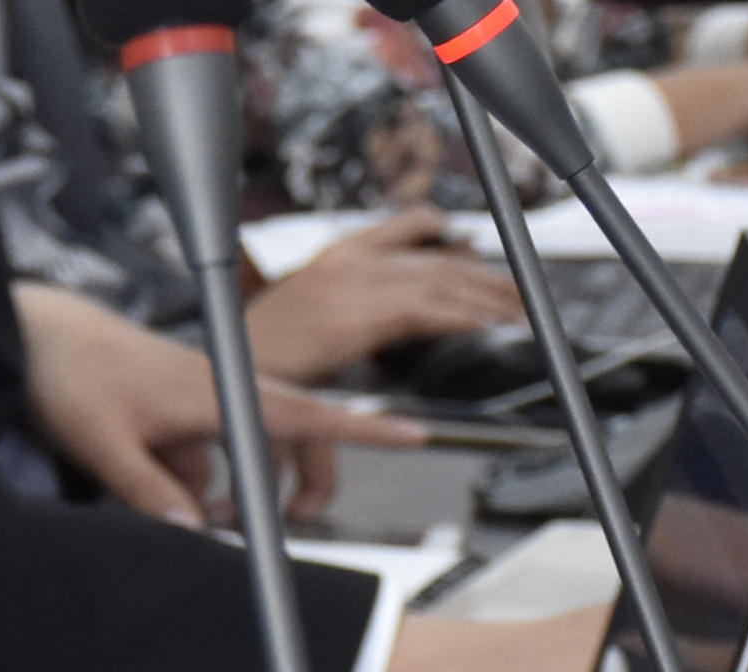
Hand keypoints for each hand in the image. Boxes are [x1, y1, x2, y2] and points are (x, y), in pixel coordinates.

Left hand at [12, 281, 422, 526]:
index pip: (303, 411)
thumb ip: (149, 493)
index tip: (412, 434)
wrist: (31, 337)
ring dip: (191, 490)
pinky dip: (168, 473)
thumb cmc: (68, 372)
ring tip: (141, 479)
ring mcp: (194, 401)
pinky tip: (129, 464)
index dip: (361, 427)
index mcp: (213, 390)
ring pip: (219, 465)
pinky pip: (189, 460)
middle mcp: (213, 390)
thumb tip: (193, 533)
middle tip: (244, 513)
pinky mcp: (173, 412)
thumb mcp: (103, 444)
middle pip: (268, 451)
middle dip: (251, 488)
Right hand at [244, 210, 523, 384]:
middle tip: (522, 294)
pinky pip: (425, 310)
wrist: (225, 368)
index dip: (454, 239)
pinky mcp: (357, 317)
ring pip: (440, 279)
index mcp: (339, 253)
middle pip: (439, 256)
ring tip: (519, 313)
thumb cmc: (258, 354)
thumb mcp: (307, 318)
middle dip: (487, 275)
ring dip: (487, 297)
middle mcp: (350, 260)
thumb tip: (381, 322)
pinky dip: (464, 316)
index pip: (409, 227)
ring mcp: (354, 285)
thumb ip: (348, 313)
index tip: (483, 254)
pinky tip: (489, 325)